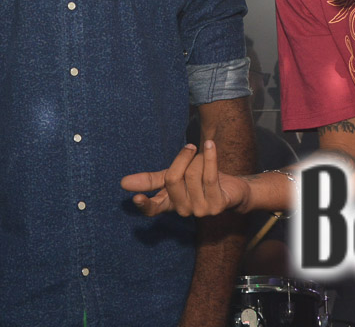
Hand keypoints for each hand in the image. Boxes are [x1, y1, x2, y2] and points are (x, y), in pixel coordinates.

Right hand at [120, 141, 249, 216]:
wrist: (232, 189)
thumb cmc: (199, 180)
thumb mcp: (174, 177)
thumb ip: (151, 180)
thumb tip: (123, 183)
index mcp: (170, 204)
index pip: (153, 209)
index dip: (145, 205)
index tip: (136, 197)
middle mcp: (183, 210)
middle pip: (173, 180)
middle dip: (182, 158)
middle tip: (191, 148)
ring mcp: (200, 210)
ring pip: (193, 174)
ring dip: (200, 158)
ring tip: (206, 159)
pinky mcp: (217, 205)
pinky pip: (210, 175)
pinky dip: (210, 156)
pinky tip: (210, 145)